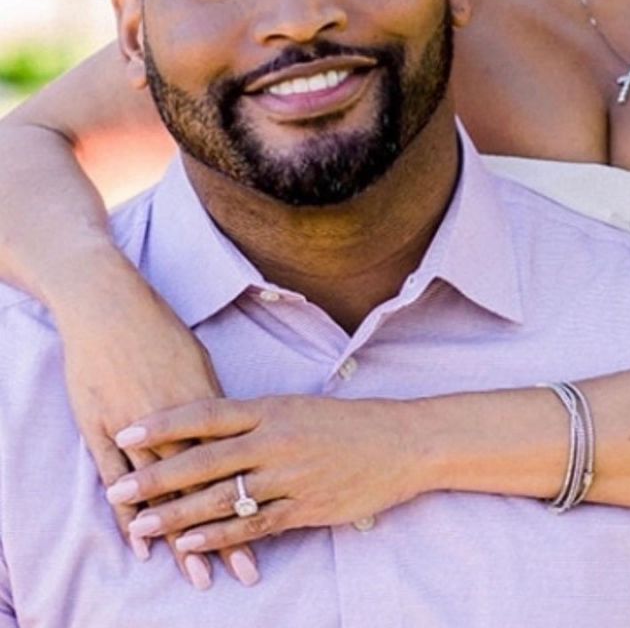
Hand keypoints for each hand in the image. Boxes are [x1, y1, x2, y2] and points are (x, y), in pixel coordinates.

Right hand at [52, 252, 257, 586]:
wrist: (110, 307)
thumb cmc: (159, 331)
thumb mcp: (198, 364)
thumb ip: (219, 405)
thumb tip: (241, 428)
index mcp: (207, 403)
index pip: (235, 464)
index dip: (252, 500)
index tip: (273, 535)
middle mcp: (176, 421)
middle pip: (207, 487)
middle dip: (226, 532)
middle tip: (243, 573)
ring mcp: (138, 428)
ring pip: (165, 494)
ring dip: (181, 537)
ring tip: (198, 575)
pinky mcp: (104, 429)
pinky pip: (117, 480)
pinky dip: (131, 515)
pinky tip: (141, 546)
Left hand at [106, 394, 424, 551]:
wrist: (401, 442)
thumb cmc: (346, 423)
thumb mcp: (297, 408)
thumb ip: (254, 420)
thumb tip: (207, 429)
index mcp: (271, 408)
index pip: (206, 414)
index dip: (164, 424)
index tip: (126, 432)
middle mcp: (275, 440)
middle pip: (204, 460)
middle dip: (157, 477)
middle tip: (117, 490)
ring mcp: (289, 475)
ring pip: (222, 498)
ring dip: (177, 515)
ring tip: (141, 526)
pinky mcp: (304, 507)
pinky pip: (252, 526)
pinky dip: (218, 537)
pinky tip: (190, 545)